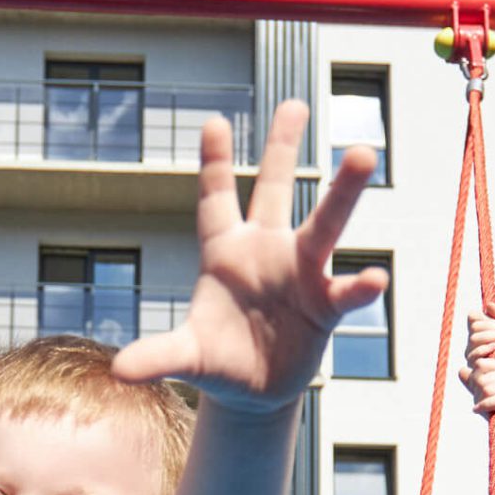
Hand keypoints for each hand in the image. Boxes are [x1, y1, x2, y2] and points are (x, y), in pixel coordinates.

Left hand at [110, 101, 386, 411]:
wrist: (254, 391)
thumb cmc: (217, 360)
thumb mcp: (186, 356)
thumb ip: (158, 356)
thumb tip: (118, 370)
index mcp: (224, 252)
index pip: (215, 200)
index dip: (213, 163)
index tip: (213, 121)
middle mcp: (266, 252)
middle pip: (275, 191)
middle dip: (282, 149)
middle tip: (296, 103)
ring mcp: (299, 275)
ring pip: (323, 226)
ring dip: (342, 192)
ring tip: (362, 153)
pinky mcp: (324, 307)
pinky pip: (344, 292)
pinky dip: (359, 287)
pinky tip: (375, 278)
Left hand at [457, 311, 494, 443]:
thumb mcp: (493, 399)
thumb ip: (477, 385)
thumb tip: (461, 369)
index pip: (483, 363)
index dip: (474, 378)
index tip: (476, 393)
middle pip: (483, 374)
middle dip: (475, 390)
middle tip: (477, 403)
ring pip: (489, 387)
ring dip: (480, 400)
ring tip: (480, 409)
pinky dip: (485, 406)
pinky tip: (478, 410)